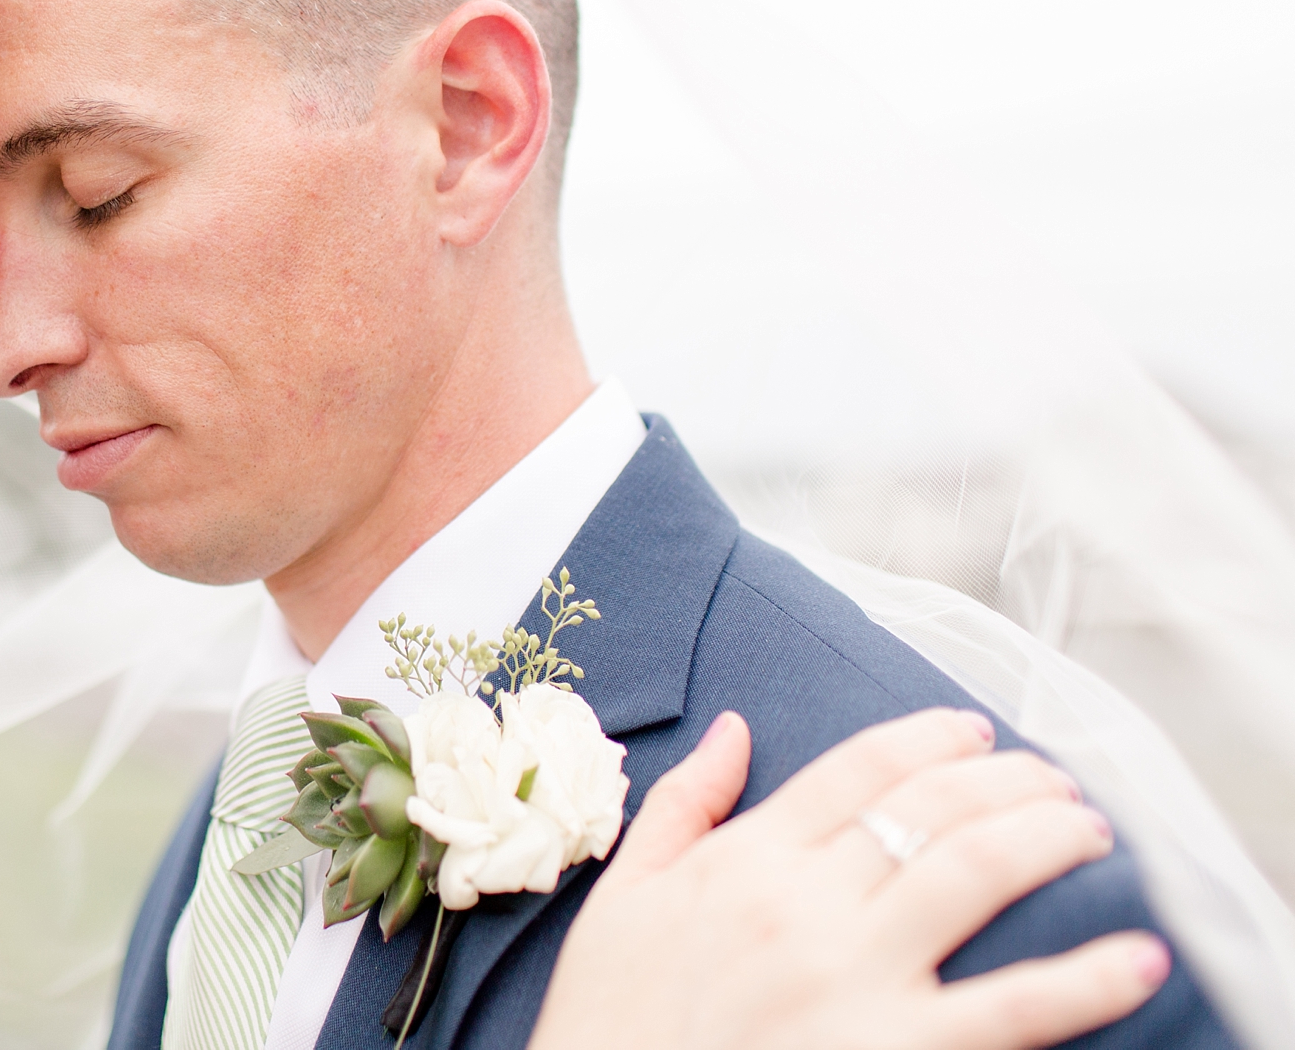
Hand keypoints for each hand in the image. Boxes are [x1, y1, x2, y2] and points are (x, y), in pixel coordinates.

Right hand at [529, 709, 1170, 1049]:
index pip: (860, 767)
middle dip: (1011, 779)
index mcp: (745, 859)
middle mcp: (805, 901)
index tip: (977, 731)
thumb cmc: (611, 1022)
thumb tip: (736, 727)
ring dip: (1051, 838)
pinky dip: (1086, 979)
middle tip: (1056, 780)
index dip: (931, 738)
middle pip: (933, 807)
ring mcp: (857, 976)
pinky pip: (1014, 1007)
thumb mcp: (623, 899)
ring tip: (1094, 833)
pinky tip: (1137, 959)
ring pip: (978, 872)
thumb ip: (682, 806)